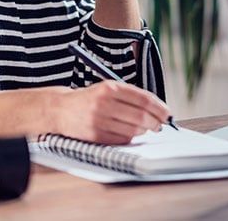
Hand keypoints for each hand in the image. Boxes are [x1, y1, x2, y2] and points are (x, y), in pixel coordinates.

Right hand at [49, 81, 170, 143]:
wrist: (61, 110)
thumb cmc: (90, 99)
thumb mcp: (108, 88)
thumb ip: (130, 96)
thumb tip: (157, 109)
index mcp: (109, 88)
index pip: (143, 98)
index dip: (159, 107)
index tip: (167, 113)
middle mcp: (103, 103)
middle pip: (140, 116)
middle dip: (155, 122)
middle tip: (159, 124)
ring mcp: (98, 120)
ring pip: (132, 130)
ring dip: (143, 131)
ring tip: (144, 128)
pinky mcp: (94, 136)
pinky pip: (121, 139)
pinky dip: (129, 137)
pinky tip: (128, 132)